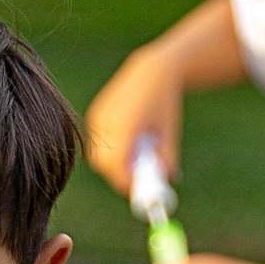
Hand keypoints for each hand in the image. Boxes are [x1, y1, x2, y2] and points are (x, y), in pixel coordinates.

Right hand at [82, 45, 183, 197]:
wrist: (150, 73)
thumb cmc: (164, 104)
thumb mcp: (170, 132)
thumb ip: (167, 158)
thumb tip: (165, 182)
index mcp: (128, 122)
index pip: (117, 162)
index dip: (124, 180)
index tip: (136, 190)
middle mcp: (108, 119)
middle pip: (102, 162)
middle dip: (117, 176)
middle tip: (134, 182)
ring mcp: (98, 117)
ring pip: (97, 156)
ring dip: (112, 165)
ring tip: (133, 158)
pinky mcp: (94, 116)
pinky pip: (96, 145)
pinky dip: (108, 153)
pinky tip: (126, 144)